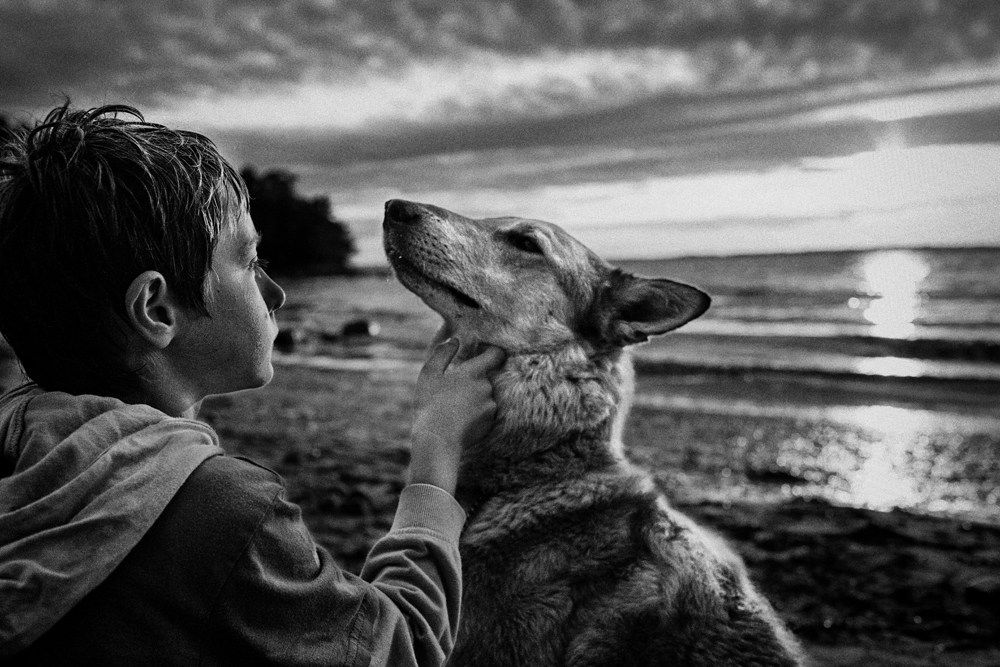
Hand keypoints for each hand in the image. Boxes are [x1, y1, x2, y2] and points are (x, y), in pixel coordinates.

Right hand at [408, 338, 505, 493]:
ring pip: (485, 395)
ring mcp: (491, 407)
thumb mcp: (430, 374)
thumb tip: (454, 340)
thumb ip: (442, 353)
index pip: (496, 354)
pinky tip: (459, 419)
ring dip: (474, 397)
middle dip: (474, 379)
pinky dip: (476, 413)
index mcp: (474, 372)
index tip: (481, 352)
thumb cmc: (430, 404)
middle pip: (486, 377)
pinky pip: (485, 412)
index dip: (491, 351)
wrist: (438, 441)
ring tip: (454, 406)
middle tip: (454, 387)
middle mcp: (487, 387)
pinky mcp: (490, 423)